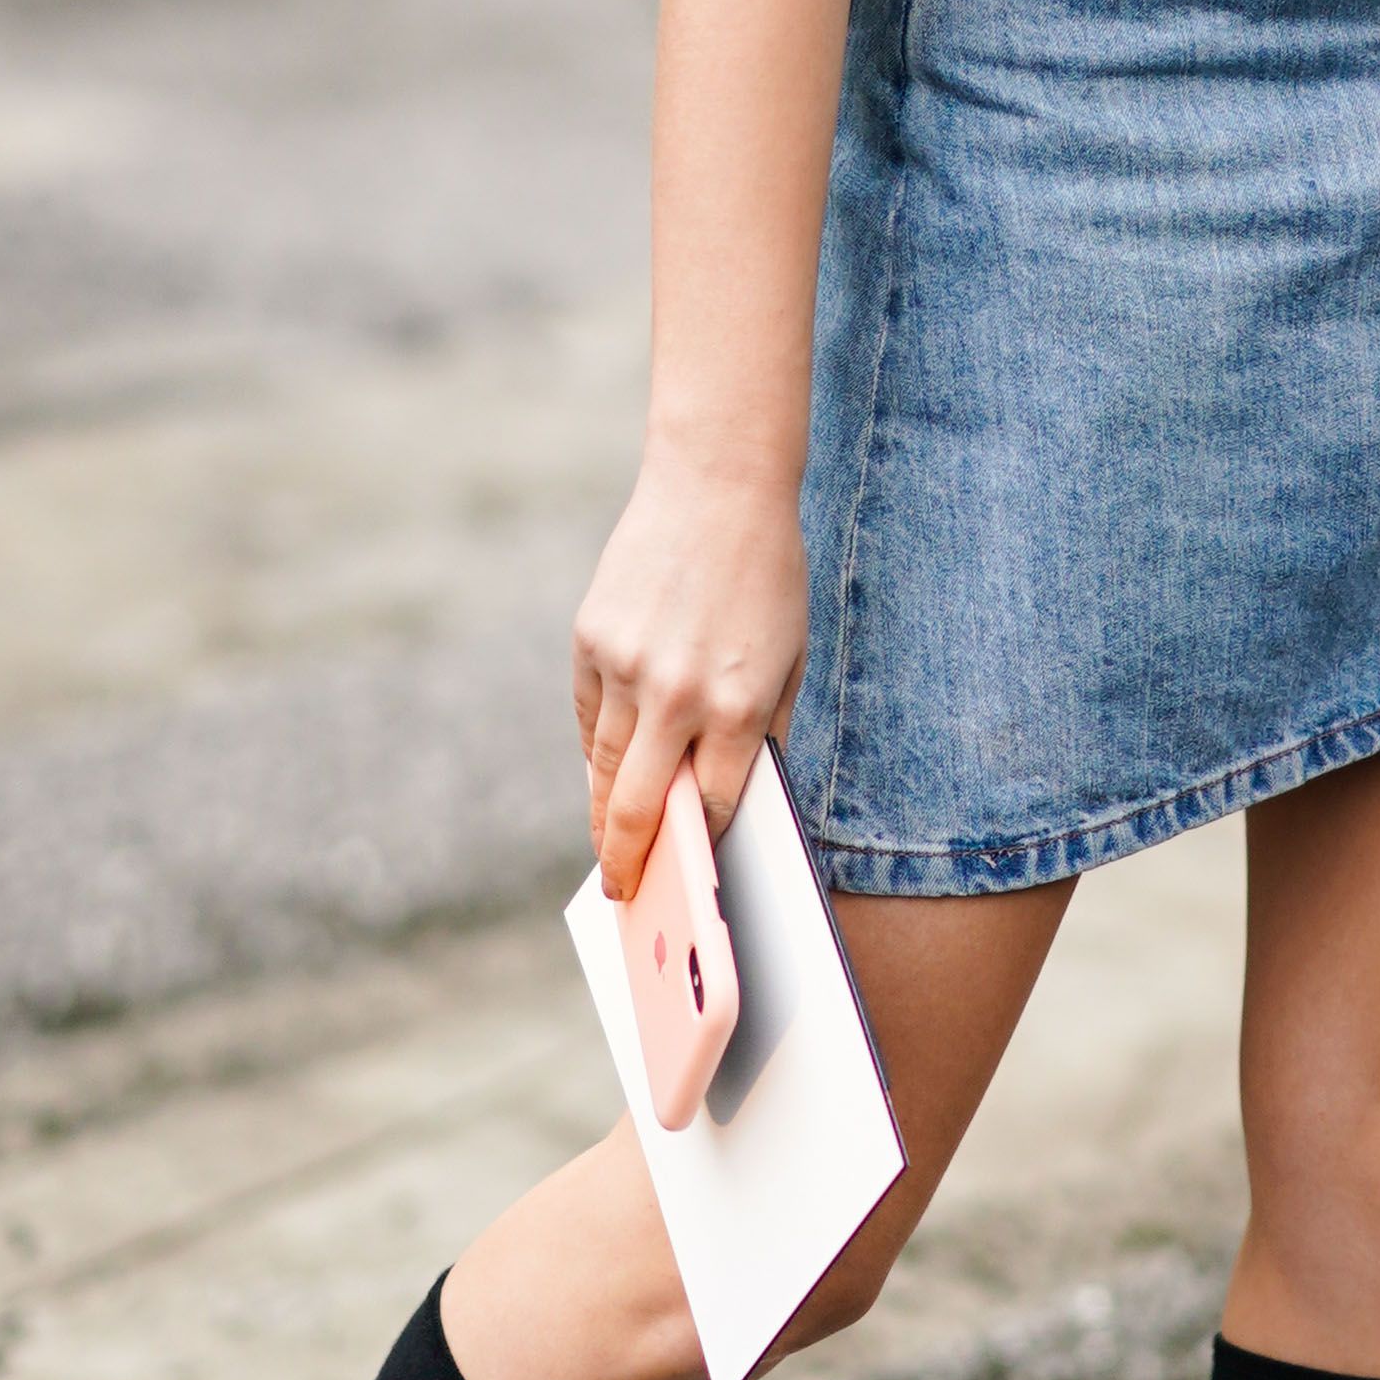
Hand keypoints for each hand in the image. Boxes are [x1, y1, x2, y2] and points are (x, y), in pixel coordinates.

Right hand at [574, 453, 811, 897]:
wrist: (718, 485)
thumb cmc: (767, 575)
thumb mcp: (789, 657)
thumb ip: (759, 730)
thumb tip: (724, 797)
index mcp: (736, 705)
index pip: (709, 807)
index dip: (702, 846)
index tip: (694, 874)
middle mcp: (676, 694)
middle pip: (638, 808)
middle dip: (629, 861)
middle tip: (624, 894)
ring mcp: (625, 667)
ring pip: (604, 767)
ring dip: (603, 811)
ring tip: (609, 843)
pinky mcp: (590, 639)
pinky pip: (590, 715)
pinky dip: (599, 745)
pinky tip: (606, 766)